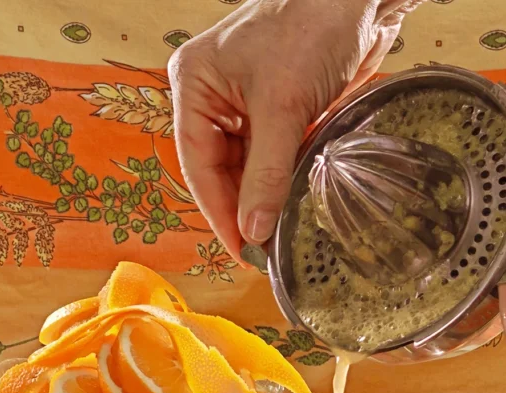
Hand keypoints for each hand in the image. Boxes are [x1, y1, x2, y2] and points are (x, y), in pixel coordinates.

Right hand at [168, 0, 422, 258]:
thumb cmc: (312, 25)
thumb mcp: (282, 107)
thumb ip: (266, 174)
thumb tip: (253, 232)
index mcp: (194, 85)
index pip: (197, 164)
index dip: (219, 212)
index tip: (240, 251)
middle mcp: (214, 96)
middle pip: (221, 171)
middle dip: (242, 210)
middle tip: (263, 254)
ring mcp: (247, 104)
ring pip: (249, 168)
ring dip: (264, 201)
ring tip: (280, 238)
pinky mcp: (281, 110)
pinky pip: (274, 159)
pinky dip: (284, 184)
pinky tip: (294, 210)